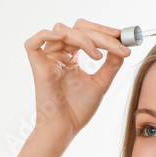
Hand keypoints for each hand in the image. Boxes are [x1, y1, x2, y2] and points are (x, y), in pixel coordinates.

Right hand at [22, 18, 130, 144]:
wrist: (66, 128)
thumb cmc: (78, 109)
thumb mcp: (101, 82)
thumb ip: (111, 64)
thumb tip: (122, 45)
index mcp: (71, 56)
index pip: (86, 32)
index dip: (103, 31)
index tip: (122, 37)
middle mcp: (58, 54)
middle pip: (76, 28)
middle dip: (99, 33)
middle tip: (117, 44)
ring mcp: (47, 59)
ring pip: (62, 31)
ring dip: (84, 38)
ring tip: (98, 56)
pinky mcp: (37, 67)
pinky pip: (33, 43)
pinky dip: (46, 35)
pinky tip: (66, 41)